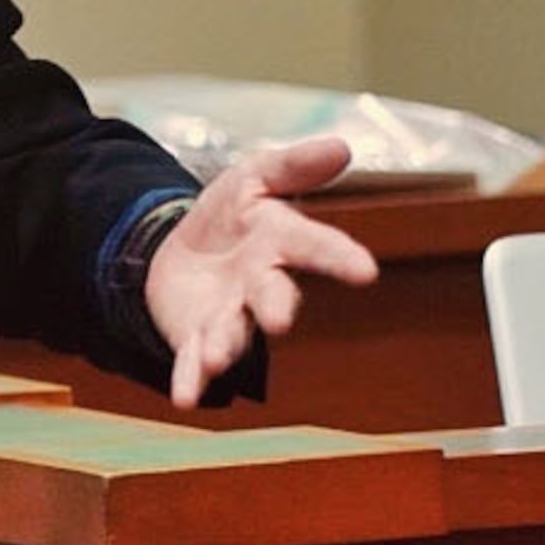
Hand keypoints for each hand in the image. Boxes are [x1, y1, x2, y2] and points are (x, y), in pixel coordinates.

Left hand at [139, 135, 380, 408]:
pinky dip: (190, 380)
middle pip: (272, 295)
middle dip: (275, 306)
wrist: (179, 251)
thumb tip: (343, 146)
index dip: (338, 258)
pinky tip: (186, 398)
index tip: (365, 271)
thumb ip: (294, 166)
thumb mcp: (254, 177)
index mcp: (279, 240)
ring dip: (225, 346)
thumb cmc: (230, 216)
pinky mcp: (195, 337)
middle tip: (280, 320)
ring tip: (216, 356)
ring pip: (232, 332)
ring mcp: (229, 314)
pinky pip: (192, 360)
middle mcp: (260, 283)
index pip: (312, 245)